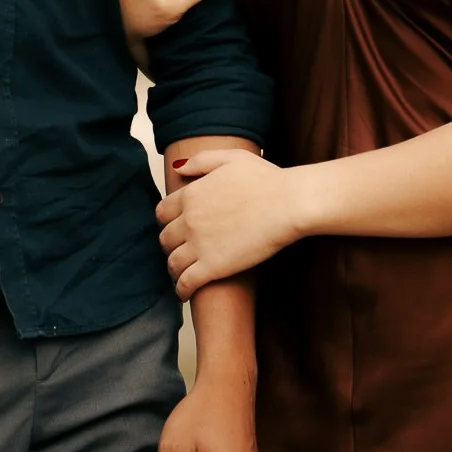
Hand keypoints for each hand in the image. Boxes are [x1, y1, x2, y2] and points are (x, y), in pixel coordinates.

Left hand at [156, 150, 301, 296]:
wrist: (289, 204)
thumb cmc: (267, 180)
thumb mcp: (231, 158)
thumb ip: (201, 161)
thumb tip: (178, 169)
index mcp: (191, 194)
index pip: (162, 212)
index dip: (167, 222)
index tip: (174, 228)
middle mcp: (189, 220)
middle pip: (165, 238)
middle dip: (171, 245)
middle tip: (180, 250)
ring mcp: (199, 244)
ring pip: (173, 262)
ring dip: (174, 269)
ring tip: (181, 274)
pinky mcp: (213, 267)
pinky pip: (186, 283)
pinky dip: (182, 290)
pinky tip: (185, 293)